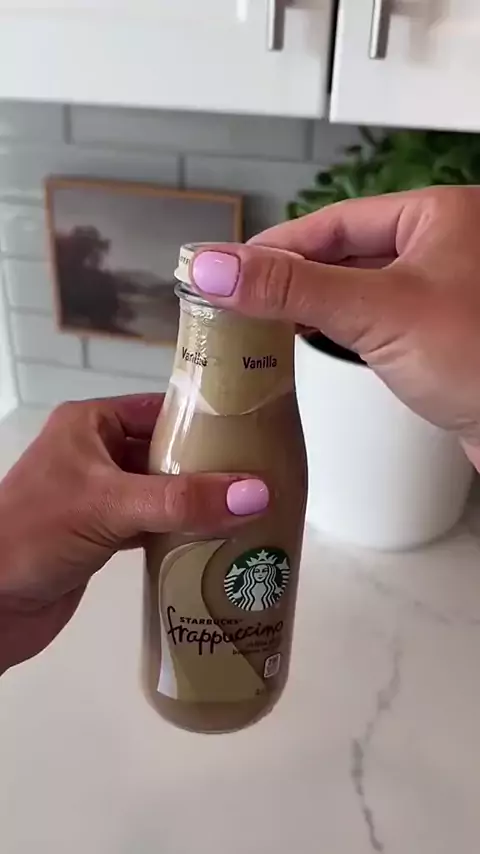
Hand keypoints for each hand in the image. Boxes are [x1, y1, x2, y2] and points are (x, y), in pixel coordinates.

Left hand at [0, 395, 267, 672]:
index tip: (259, 434)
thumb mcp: (111, 506)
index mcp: (89, 423)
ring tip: (252, 511)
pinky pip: (152, 525)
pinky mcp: (101, 534)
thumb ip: (183, 501)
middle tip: (266, 479)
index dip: (206, 420)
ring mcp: (98, 496)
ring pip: (161, 491)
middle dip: (210, 468)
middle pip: (165, 453)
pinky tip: (217, 543)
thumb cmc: (36, 535)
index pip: (160, 409)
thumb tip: (259, 494)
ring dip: (198, 504)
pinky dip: (180, 533)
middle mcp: (94, 453)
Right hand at [190, 187, 479, 464]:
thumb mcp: (377, 311)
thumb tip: (217, 267)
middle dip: (293, 275)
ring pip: (360, 287)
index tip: (230, 266)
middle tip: (239, 296)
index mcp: (440, 215)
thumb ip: (294, 287)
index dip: (278, 245)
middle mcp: (446, 247)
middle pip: (346, 251)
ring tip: (263, 319)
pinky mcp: (442, 336)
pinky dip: (341, 329)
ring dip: (314, 304)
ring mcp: (445, 294)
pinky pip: (378, 320)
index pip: (336, 220)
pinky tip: (314, 340)